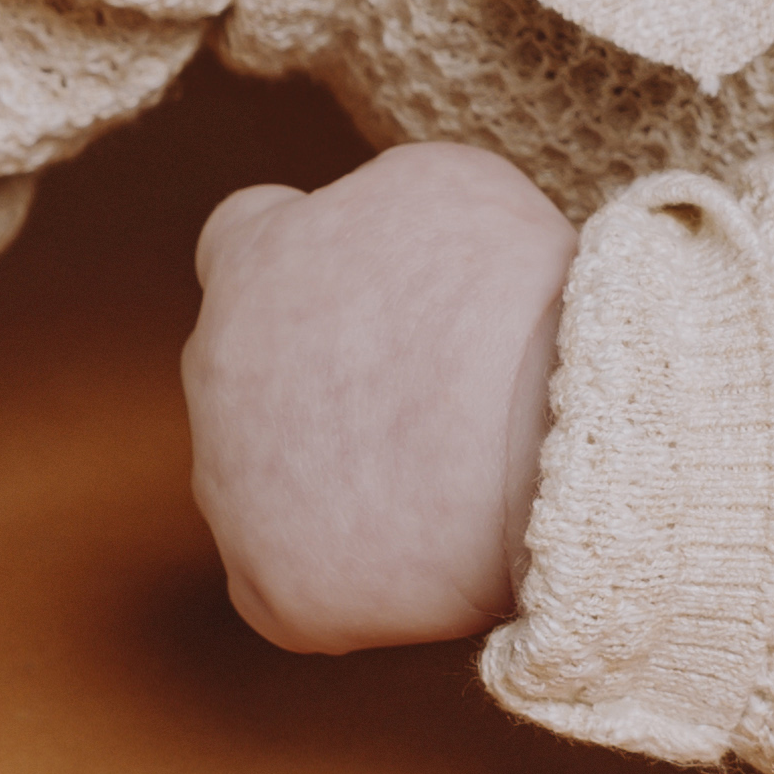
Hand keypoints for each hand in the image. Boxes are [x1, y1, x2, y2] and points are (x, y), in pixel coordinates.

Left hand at [186, 141, 573, 652]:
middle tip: (425, 390)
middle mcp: (215, 369)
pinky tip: (417, 555)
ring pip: (267, 481)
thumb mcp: (444, 184)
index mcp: (251, 260)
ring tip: (441, 477)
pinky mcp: (272, 590)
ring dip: (332, 476)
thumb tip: (369, 240)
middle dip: (320, 376)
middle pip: (252, 369)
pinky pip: (286, 583)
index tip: (369, 290)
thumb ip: (371, 203)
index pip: (243, 240)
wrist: (558, 432)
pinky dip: (343, 574)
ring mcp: (230, 488)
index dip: (306, 261)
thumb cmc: (515, 296)